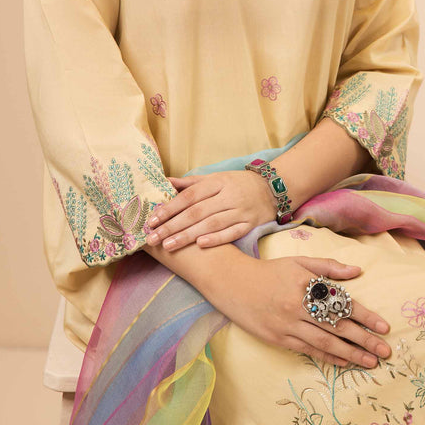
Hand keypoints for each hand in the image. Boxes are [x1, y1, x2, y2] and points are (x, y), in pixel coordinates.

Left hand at [145, 170, 277, 250]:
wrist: (272, 189)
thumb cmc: (237, 184)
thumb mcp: (216, 178)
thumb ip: (191, 183)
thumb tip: (165, 182)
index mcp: (218, 182)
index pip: (189, 196)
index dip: (170, 208)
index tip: (152, 220)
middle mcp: (229, 195)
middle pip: (197, 212)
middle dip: (173, 226)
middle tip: (153, 238)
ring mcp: (241, 210)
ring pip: (212, 224)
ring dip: (188, 235)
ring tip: (168, 246)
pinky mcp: (251, 224)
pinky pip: (232, 232)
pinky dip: (217, 239)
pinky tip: (200, 245)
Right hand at [212, 253, 392, 368]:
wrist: (233, 284)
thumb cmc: (270, 271)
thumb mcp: (299, 262)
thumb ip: (328, 267)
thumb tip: (356, 271)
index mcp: (307, 284)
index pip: (342, 303)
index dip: (365, 316)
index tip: (383, 327)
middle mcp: (299, 306)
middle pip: (337, 326)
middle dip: (364, 340)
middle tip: (385, 351)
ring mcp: (288, 324)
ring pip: (325, 342)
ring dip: (350, 354)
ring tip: (370, 362)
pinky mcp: (278, 338)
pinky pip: (307, 350)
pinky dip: (327, 356)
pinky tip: (343, 362)